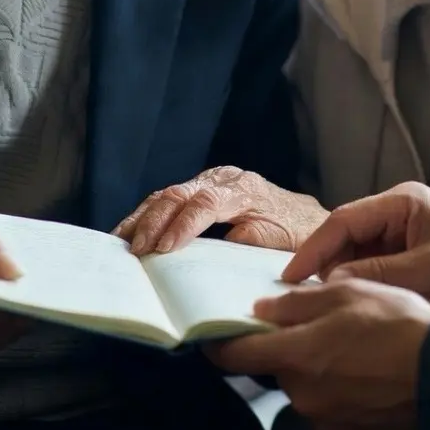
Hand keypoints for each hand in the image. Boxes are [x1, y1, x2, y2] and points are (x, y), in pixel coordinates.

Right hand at [114, 166, 328, 254]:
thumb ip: (251, 239)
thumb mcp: (280, 239)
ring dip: (143, 217)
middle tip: (134, 250)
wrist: (308, 218)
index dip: (182, 225)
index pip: (204, 203)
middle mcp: (223, 178)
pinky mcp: (202, 189)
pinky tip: (131, 231)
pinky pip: (170, 198)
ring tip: (121, 241)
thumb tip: (220, 246)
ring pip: (168, 193)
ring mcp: (210, 181)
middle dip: (153, 222)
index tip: (164, 249)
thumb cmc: (296, 233)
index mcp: (243, 189)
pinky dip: (148, 214)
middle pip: (179, 194)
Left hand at [210, 279, 429, 429]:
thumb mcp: (346, 294)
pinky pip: (327, 403)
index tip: (210, 333)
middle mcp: (302, 394)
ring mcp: (325, 417)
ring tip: (348, 343)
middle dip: (286, 346)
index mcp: (296, 357)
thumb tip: (260, 309)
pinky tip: (362, 368)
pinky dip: (335, 386)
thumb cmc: (396, 323)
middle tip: (315, 324)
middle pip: (276, 367)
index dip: (219, 343)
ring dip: (313, 366)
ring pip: (303, 384)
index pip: (236, 356)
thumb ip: (297, 303)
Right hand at [281, 182, 429, 310]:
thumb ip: (382, 274)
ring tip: (316, 308)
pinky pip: (371, 270)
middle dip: (322, 266)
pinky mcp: (407, 260)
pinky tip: (345, 308)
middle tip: (297, 299)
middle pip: (344, 237)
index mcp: (401, 203)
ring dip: (338, 279)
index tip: (292, 278)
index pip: (344, 220)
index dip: (315, 249)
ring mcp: (400, 237)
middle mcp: (396, 215)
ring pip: (354, 256)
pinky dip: (357, 287)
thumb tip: (332, 283)